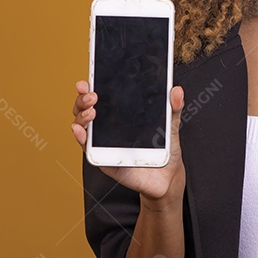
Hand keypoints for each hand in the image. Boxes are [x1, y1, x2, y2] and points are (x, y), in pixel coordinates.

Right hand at [70, 80, 185, 206]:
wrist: (167, 176)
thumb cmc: (164, 149)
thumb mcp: (170, 125)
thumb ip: (173, 108)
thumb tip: (177, 90)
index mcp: (120, 114)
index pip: (100, 96)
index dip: (90, 87)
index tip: (88, 80)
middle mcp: (107, 126)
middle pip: (85, 108)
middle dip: (84, 99)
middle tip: (92, 96)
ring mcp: (103, 142)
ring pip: (82, 125)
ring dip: (81, 116)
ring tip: (92, 111)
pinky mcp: (103, 159)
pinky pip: (87, 148)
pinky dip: (80, 138)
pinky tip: (81, 131)